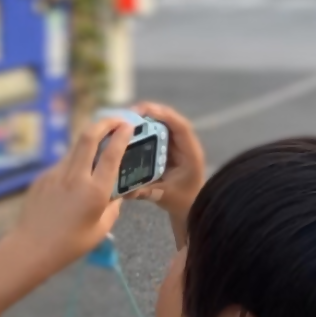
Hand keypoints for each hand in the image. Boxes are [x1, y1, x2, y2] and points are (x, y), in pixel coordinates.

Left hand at [7, 118, 133, 276]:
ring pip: (74, 149)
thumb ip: (112, 207)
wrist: (31, 247)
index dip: (121, 136)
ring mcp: (55, 174)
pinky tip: (75, 177)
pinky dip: (74, 163)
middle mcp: (75, 177)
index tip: (128, 126)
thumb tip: (115, 193)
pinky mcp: (42, 177)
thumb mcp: (101, 229)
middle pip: (88, 137)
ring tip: (99, 144)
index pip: (112, 155)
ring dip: (89, 142)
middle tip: (116, 119)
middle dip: (104, 123)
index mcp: (94, 191)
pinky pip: (62, 165)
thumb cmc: (70, 244)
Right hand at [127, 101, 205, 222]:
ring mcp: (175, 144)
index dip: (164, 115)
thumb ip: (148, 193)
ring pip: (162, 122)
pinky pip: (156, 131)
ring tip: (125, 117)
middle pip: (169, 119)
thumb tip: (127, 191)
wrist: (190, 205)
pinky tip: (128, 127)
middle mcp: (184, 144)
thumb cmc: (182, 200)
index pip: (181, 127)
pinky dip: (143, 126)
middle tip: (128, 112)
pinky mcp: (166, 146)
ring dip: (145, 117)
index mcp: (190, 153)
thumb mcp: (165, 197)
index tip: (144, 111)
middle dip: (150, 111)